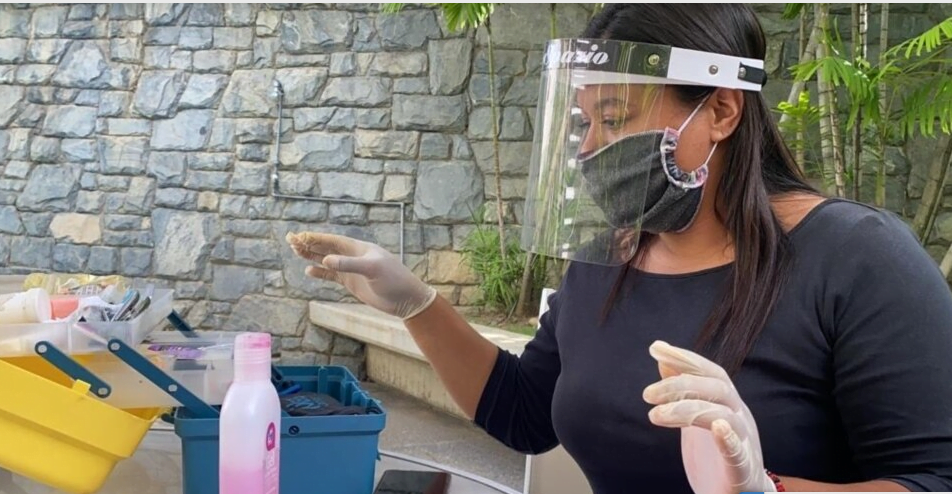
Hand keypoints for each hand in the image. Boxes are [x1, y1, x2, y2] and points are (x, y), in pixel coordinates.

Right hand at [285, 232, 436, 319]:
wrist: (406, 299)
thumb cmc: (394, 280)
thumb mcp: (372, 270)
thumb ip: (349, 265)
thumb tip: (326, 261)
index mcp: (359, 249)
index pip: (332, 241)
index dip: (315, 238)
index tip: (299, 236)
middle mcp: (354, 257)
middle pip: (327, 248)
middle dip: (309, 244)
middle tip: (290, 240)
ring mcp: (352, 270)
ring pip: (327, 260)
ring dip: (312, 256)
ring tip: (295, 251)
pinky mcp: (352, 282)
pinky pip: (332, 275)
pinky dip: (320, 273)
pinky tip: (309, 271)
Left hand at [642, 341, 775, 493]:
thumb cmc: (715, 456)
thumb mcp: (695, 419)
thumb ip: (683, 391)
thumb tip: (664, 360)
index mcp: (729, 404)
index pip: (711, 372)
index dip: (686, 359)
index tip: (656, 348)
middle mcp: (740, 418)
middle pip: (717, 389)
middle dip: (680, 385)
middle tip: (647, 393)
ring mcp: (745, 444)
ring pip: (724, 416)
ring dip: (688, 411)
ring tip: (656, 415)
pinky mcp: (743, 472)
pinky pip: (739, 453)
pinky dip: (729, 439)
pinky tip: (717, 428)